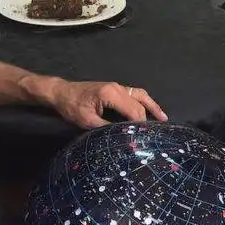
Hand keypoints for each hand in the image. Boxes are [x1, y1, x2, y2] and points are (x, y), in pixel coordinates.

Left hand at [48, 80, 167, 128]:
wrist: (61, 93)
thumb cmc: (72, 107)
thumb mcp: (87, 121)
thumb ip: (107, 128)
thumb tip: (123, 136)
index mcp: (111, 94)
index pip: (133, 110)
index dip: (140, 124)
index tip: (144, 137)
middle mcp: (117, 88)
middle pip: (139, 104)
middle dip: (147, 119)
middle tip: (153, 134)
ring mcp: (117, 87)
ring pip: (140, 95)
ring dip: (152, 106)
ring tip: (163, 118)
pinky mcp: (116, 89)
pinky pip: (135, 94)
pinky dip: (144, 101)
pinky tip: (150, 110)